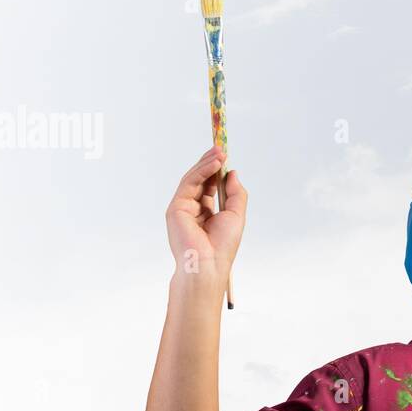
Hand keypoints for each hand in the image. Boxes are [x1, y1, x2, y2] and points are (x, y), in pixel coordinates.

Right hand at [165, 145, 246, 276]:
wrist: (209, 263)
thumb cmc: (222, 246)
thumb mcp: (236, 215)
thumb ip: (235, 193)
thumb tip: (232, 172)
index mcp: (206, 213)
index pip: (210, 186)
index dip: (217, 171)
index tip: (225, 156)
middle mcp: (193, 209)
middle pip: (200, 180)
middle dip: (210, 163)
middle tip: (221, 147)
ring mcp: (182, 208)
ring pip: (194, 179)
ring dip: (207, 163)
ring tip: (220, 151)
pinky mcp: (176, 207)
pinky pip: (189, 183)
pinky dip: (202, 171)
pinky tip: (214, 163)